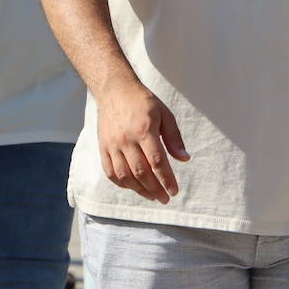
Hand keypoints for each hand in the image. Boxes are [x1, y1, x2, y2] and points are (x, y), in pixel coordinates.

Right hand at [96, 80, 188, 202]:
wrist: (114, 90)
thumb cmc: (143, 102)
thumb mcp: (165, 114)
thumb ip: (174, 138)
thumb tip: (184, 159)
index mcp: (144, 130)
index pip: (157, 162)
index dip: (166, 179)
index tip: (174, 191)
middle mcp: (126, 139)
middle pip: (141, 172)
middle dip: (155, 189)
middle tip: (165, 198)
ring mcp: (112, 144)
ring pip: (125, 176)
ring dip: (139, 190)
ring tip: (152, 196)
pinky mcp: (103, 147)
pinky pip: (110, 172)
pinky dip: (122, 183)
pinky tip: (133, 187)